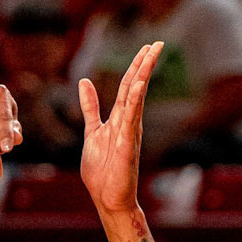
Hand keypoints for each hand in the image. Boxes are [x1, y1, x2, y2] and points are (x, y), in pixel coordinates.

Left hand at [79, 42, 161, 217]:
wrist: (107, 199)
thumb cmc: (102, 171)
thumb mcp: (92, 132)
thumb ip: (90, 108)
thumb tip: (84, 82)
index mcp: (120, 118)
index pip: (129, 86)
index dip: (136, 66)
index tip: (146, 47)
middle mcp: (128, 122)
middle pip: (137, 86)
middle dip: (145, 64)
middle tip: (157, 43)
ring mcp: (129, 133)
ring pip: (137, 98)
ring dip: (143, 75)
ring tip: (151, 54)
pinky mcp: (127, 146)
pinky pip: (131, 119)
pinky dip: (135, 100)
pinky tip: (139, 83)